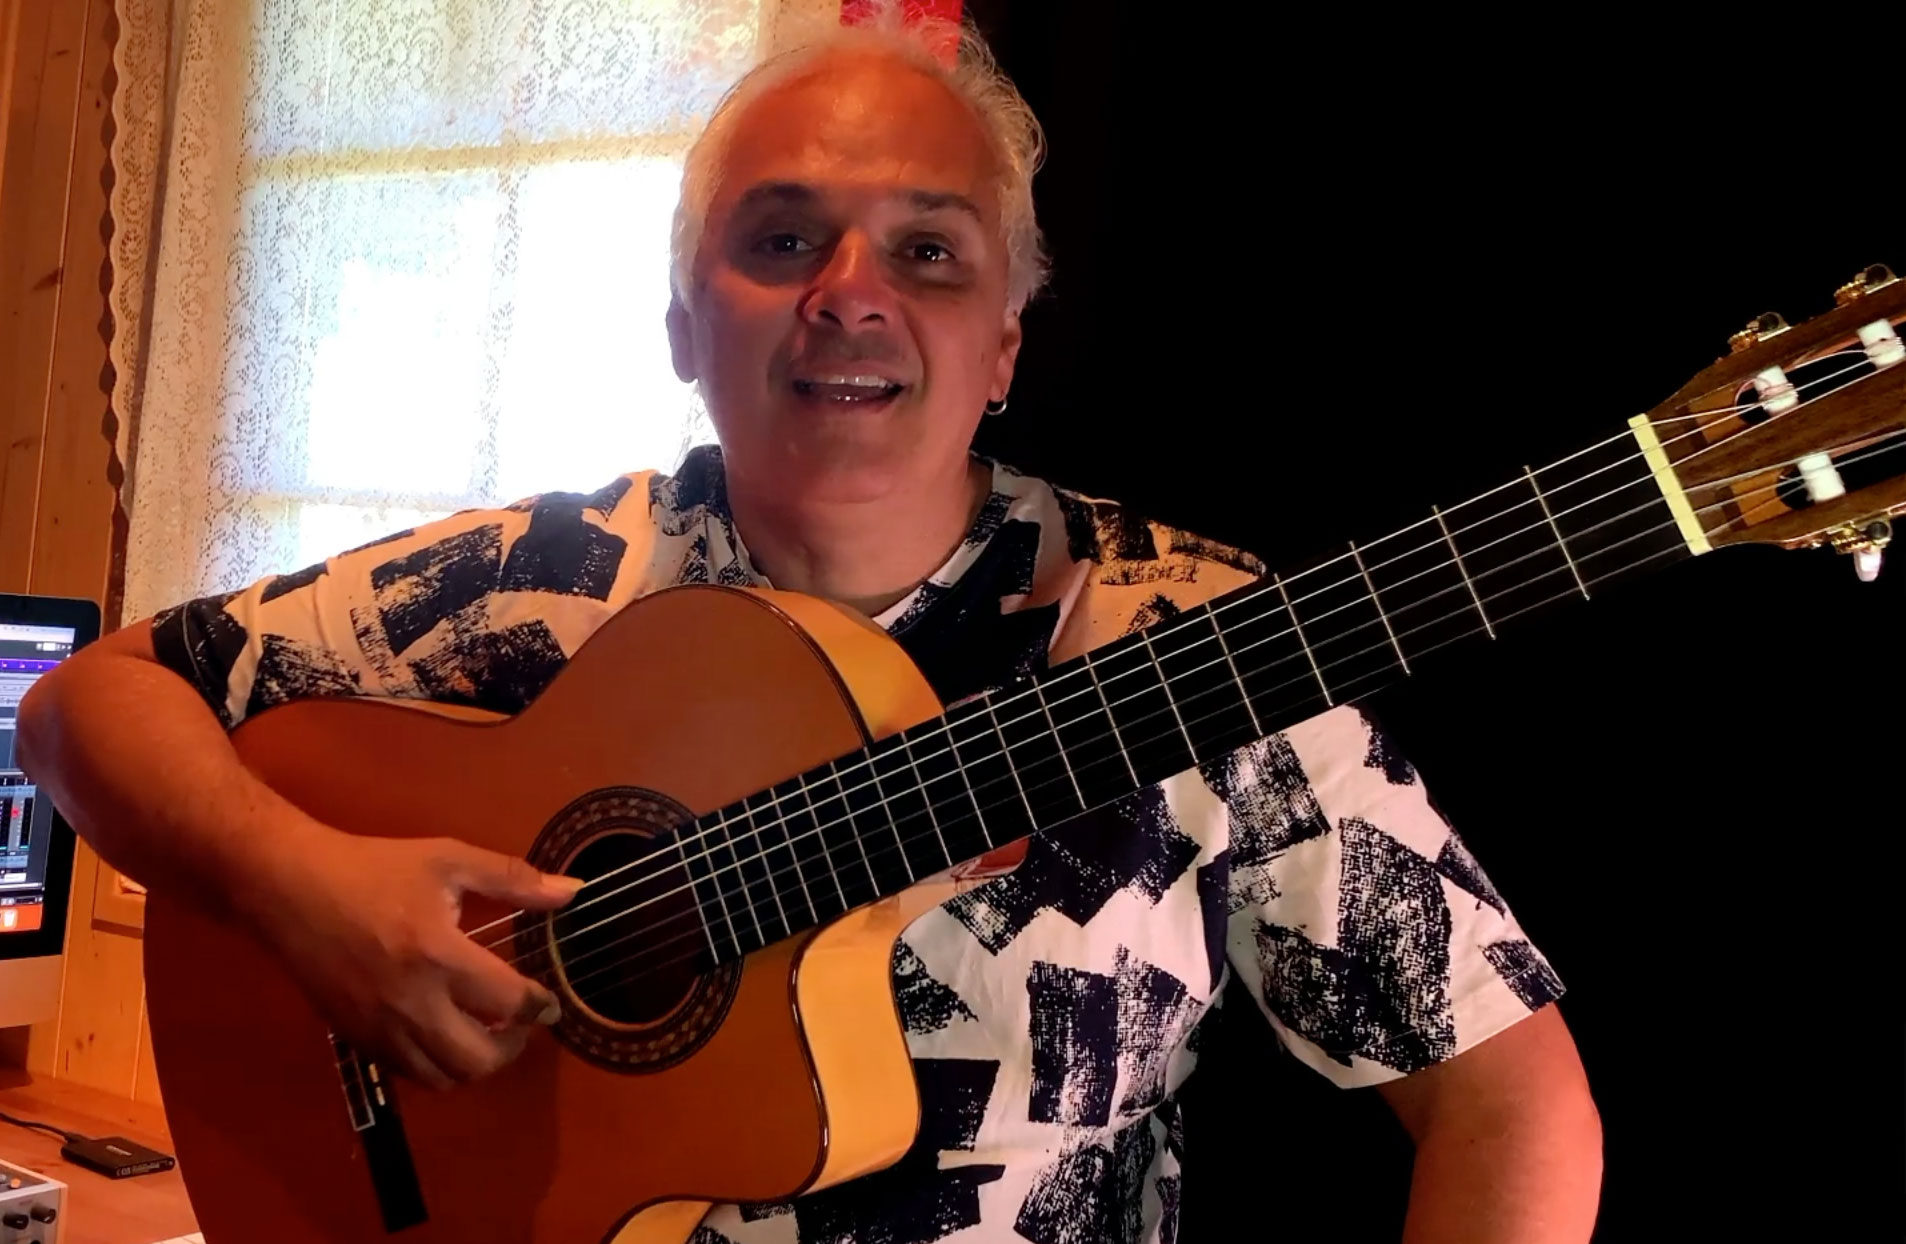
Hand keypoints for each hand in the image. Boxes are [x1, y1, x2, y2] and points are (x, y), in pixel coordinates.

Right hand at [243, 826, 582, 1088]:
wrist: (289, 886)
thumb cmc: (373, 868)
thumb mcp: (448, 859)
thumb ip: (514, 879)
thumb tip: (572, 890)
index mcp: (438, 955)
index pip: (508, 1002)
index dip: (539, 1007)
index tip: (549, 1002)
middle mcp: (411, 1003)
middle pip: (478, 1061)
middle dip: (512, 1048)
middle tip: (520, 1024)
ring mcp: (379, 1027)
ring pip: (442, 1079)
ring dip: (474, 1064)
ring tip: (485, 1032)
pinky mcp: (355, 1038)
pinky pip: (408, 1073)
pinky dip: (436, 1065)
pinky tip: (444, 1032)